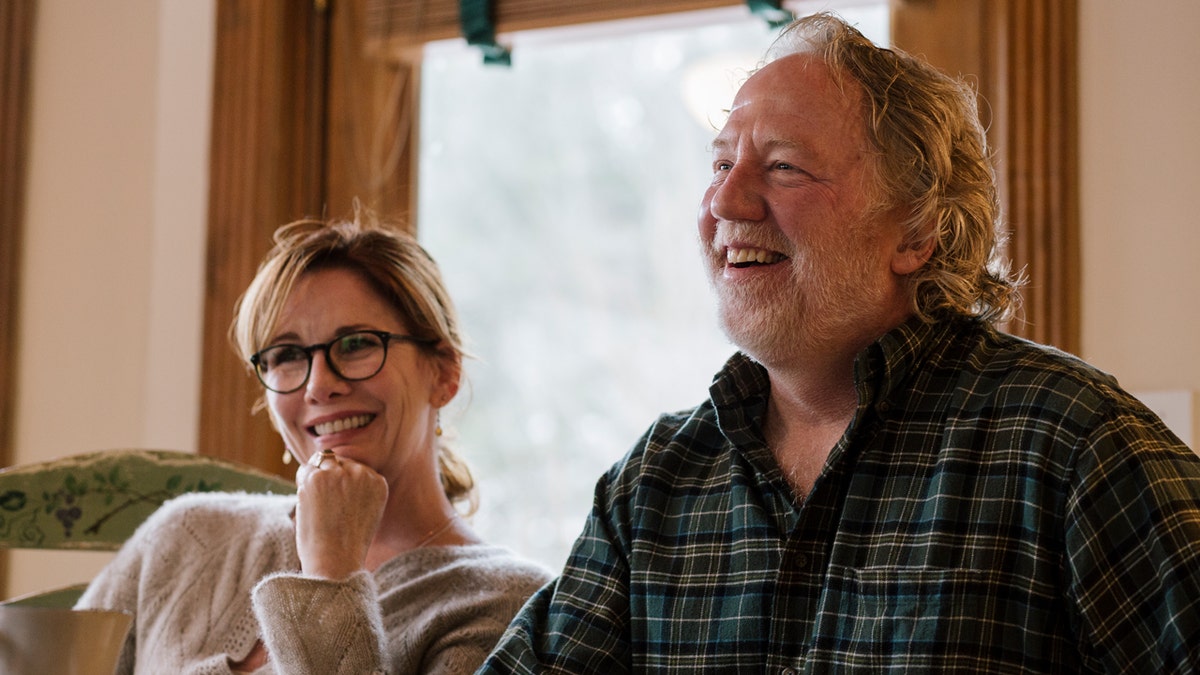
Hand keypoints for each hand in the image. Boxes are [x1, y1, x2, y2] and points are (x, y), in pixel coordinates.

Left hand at [293, 450, 388, 579]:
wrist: (336, 562)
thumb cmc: (346, 543)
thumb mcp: (364, 511)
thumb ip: (356, 488)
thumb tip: (332, 463)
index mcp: (378, 482)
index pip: (354, 468)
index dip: (341, 483)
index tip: (338, 505)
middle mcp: (362, 473)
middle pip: (338, 461)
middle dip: (328, 477)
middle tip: (324, 506)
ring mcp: (339, 474)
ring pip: (321, 462)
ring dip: (314, 480)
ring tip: (317, 507)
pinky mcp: (317, 478)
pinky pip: (304, 470)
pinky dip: (301, 484)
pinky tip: (308, 505)